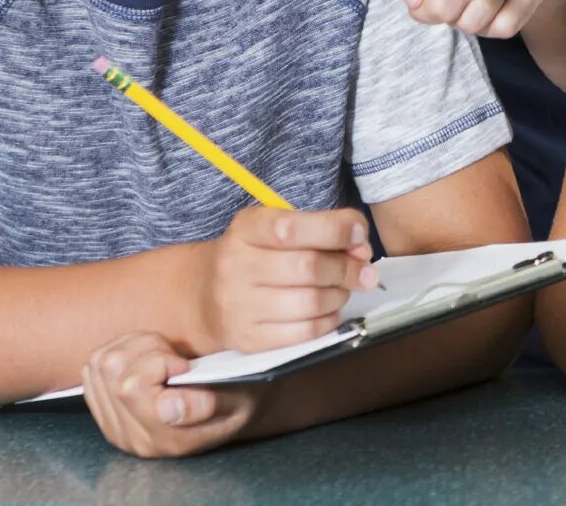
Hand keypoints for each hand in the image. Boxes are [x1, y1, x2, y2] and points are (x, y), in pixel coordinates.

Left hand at [80, 332, 258, 457]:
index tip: (185, 365)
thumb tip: (167, 409)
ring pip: (99, 363)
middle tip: (176, 357)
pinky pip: (92, 366)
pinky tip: (147, 360)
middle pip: (111, 369)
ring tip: (164, 356)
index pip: (131, 387)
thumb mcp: (238, 398)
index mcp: (165, 439)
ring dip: (133, 347)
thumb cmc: (238, 397)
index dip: (159, 362)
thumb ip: (207, 404)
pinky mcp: (102, 412)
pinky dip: (120, 351)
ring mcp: (113, 426)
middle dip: (147, 348)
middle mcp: (132, 439)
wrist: (229, 410)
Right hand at [198, 207, 376, 353]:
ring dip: (340, 294)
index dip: (335, 229)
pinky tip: (327, 310)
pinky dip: (329, 320)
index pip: (292, 228)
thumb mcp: (277, 229)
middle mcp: (236, 266)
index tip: (360, 234)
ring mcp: (240, 306)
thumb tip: (362, 248)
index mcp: (246, 229)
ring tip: (341, 289)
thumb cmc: (255, 255)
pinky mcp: (249, 339)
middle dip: (347, 268)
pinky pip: (305, 332)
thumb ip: (320, 229)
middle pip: (308, 267)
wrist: (204, 296)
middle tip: (361, 270)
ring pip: (311, 302)